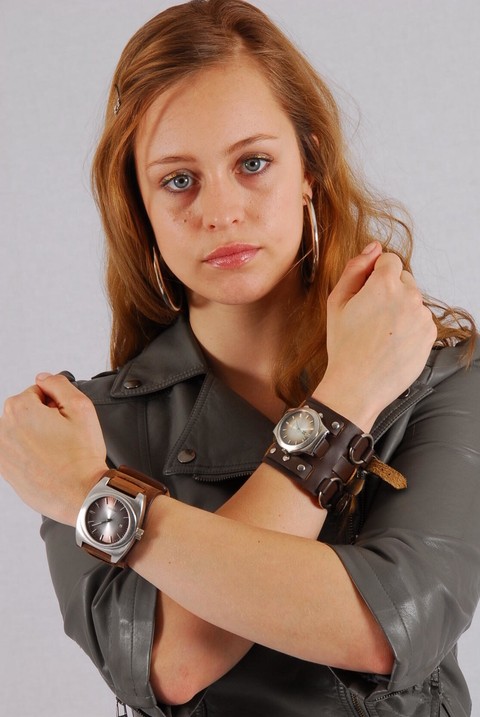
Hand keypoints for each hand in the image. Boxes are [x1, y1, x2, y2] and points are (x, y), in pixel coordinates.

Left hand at [0, 373, 107, 524]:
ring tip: (56, 452)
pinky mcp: (3, 469)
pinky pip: (17, 451)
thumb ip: (59, 384)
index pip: (39, 392)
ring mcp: (1, 451)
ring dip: (37, 436)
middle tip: (64, 438)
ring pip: (22, 431)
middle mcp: (3, 428)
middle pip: (27, 411)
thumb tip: (44, 378)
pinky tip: (47, 463)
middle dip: (45, 419)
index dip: (58, 405)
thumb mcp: (81, 408)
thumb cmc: (82, 456)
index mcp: (19, 409)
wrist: (80, 495)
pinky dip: (30, 453)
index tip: (66, 422)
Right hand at [314, 242, 436, 429]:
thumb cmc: (344, 346)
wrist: (358, 385)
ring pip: (412, 300)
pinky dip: (408, 326)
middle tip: (368, 316)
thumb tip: (373, 247)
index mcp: (384, 284)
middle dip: (388, 290)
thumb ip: (355, 268)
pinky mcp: (430, 335)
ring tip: (379, 333)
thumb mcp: (337, 302)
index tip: (366, 292)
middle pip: (403, 279)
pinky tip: (391, 342)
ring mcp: (422, 316)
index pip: (389, 259)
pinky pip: (420, 320)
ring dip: (399, 308)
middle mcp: (409, 296)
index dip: (374, 274)